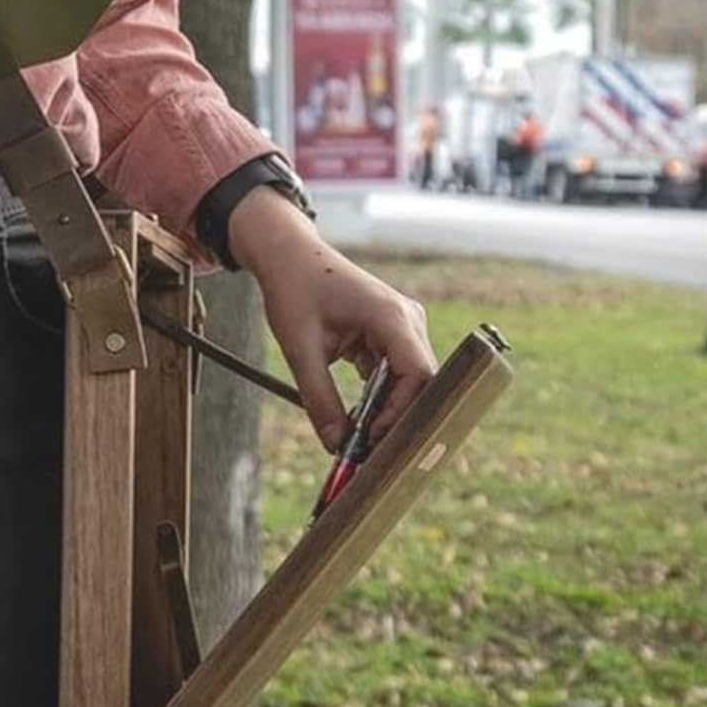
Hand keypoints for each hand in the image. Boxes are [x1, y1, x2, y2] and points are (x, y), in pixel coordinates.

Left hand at [227, 186, 435, 451]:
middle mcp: (407, 320)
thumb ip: (319, 399)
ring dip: (386, 409)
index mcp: (392, 317)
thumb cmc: (293, 290)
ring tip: (361, 438)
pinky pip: (394, 372)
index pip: (418, 375)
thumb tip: (335, 447)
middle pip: (419, 383)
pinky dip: (378, 396)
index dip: (401, 414)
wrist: (287, 254)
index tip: (371, 440)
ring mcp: (402, 325)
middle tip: (367, 451)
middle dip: (395, 418)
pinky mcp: (390, 333)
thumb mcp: (300, 348)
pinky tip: (359, 417)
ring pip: (408, 381)